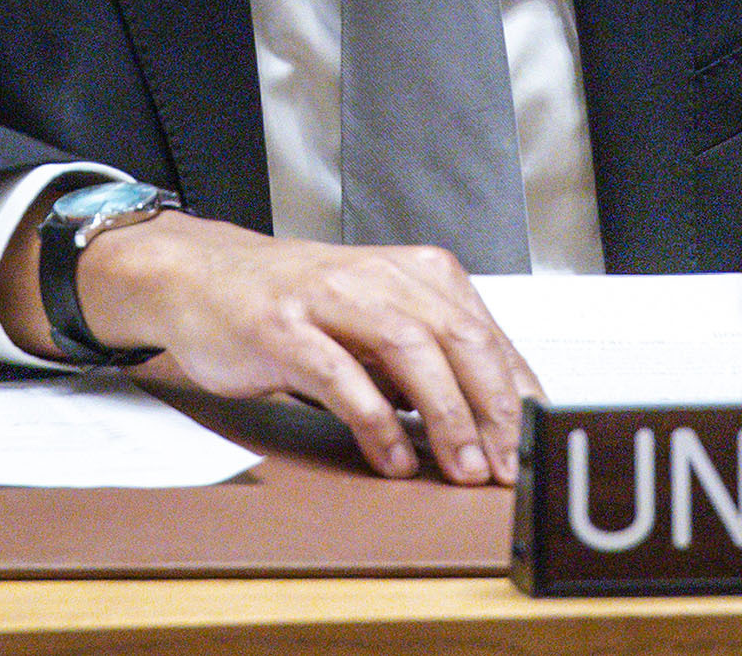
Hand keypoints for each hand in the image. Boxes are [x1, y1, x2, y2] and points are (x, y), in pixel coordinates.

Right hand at [0, 208, 537, 484]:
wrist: (203, 278)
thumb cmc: (299, 305)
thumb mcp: (377, 320)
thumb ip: (429, 358)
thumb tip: (490, 419)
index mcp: (416, 273)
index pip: (485, 332)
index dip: (517, 390)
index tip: (538, 438)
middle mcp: (381, 277)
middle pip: (459, 339)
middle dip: (494, 408)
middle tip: (511, 463)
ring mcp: (331, 299)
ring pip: (410, 352)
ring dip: (446, 417)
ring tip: (464, 468)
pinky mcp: (284, 328)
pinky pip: (341, 377)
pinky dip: (374, 422)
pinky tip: (391, 460)